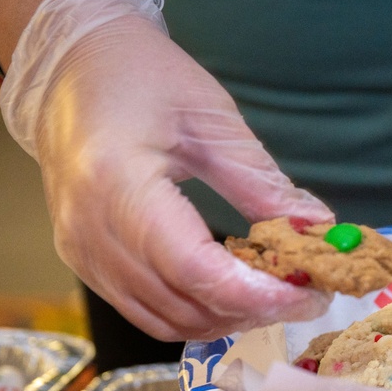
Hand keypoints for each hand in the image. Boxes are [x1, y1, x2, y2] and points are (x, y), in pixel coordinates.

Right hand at [0, 0, 334, 340]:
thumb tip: (318, 229)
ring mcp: (81, 254)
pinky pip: (147, 313)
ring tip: (275, 292)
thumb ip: (262, 184)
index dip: (262, 295)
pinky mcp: (84, 264)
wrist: (73, 69)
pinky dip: (198, 312)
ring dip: (229, 317)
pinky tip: (233, 289)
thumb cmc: (143, 78)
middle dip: (256, 309)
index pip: (197, 271)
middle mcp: (89, 232)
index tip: (313, 295)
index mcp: (117, 185)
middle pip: (185, 305)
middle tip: (307, 291)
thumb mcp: (213, 120)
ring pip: (168, 322)